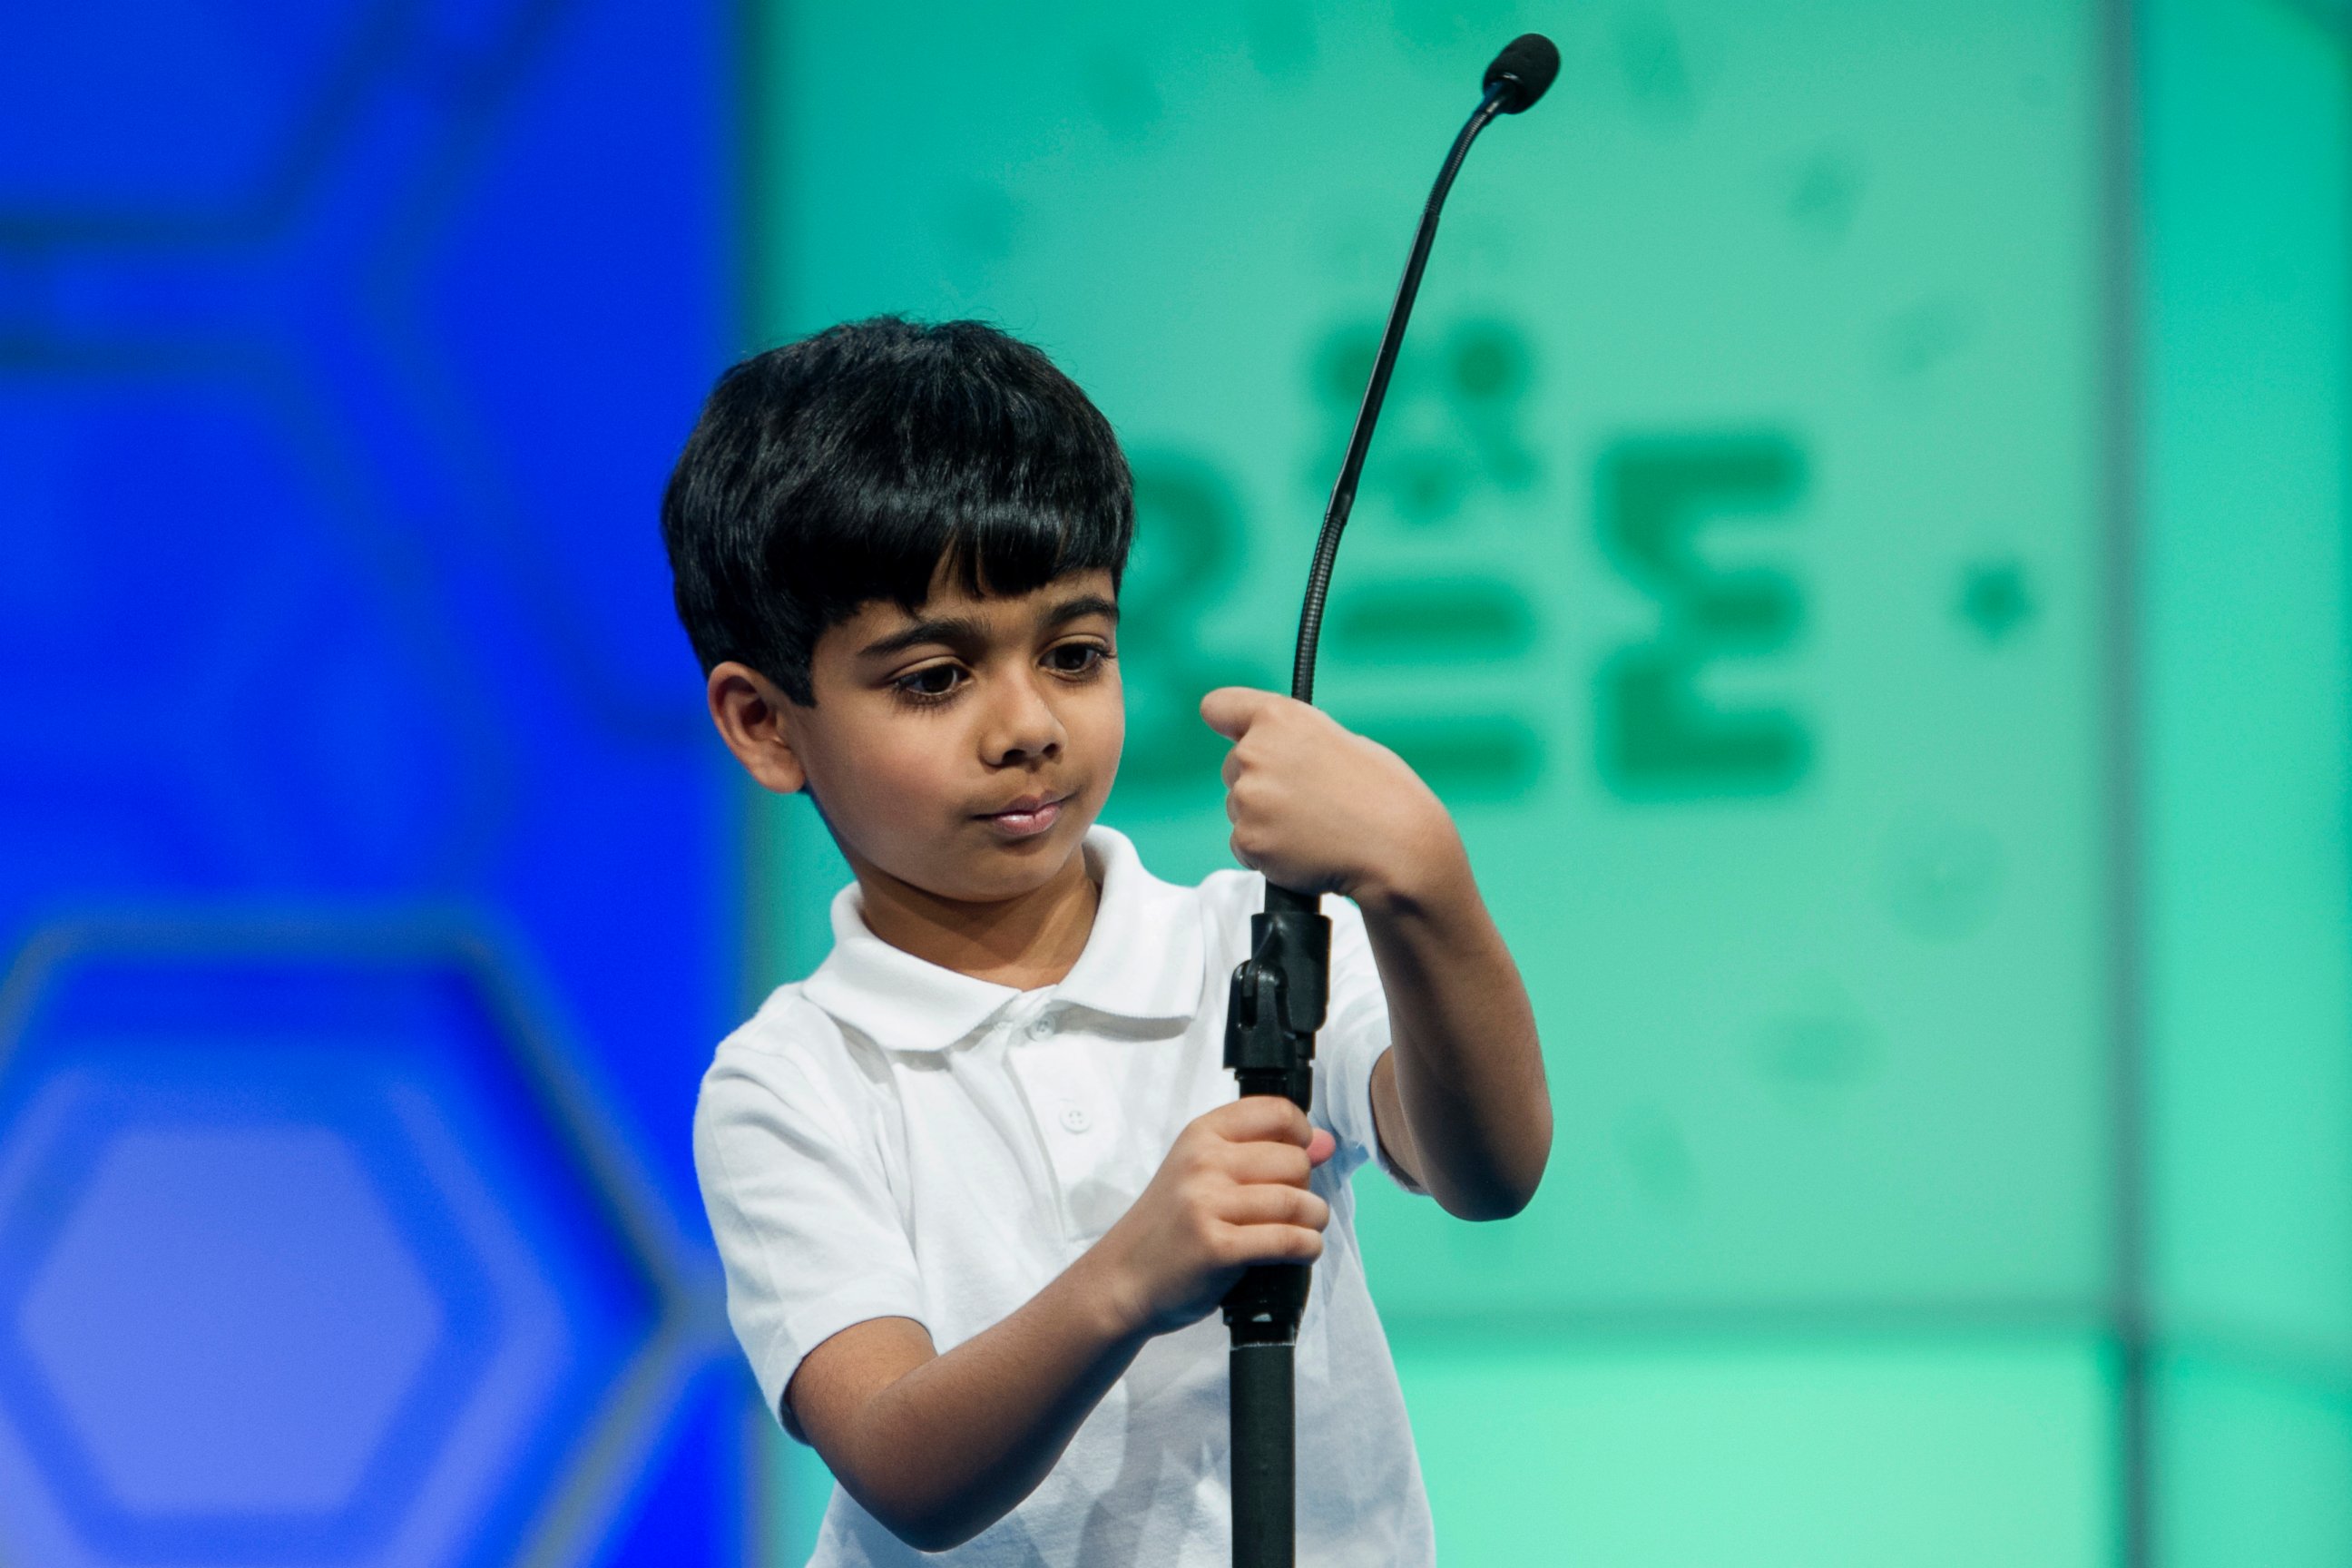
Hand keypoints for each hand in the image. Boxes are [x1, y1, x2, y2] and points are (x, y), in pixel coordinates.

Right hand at [1090, 1097, 1335, 1337]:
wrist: (1124, 1278)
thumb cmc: (1170, 1227)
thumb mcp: (1204, 1174)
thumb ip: (1263, 1153)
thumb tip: (1326, 1143)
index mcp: (1201, 1134)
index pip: (1277, 1112)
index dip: (1302, 1134)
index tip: (1300, 1156)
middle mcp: (1203, 1162)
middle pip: (1295, 1160)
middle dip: (1307, 1187)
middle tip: (1292, 1207)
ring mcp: (1208, 1204)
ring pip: (1297, 1202)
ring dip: (1314, 1221)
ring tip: (1304, 1230)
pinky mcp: (1218, 1247)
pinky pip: (1288, 1240)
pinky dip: (1307, 1248)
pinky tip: (1300, 1252)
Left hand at [1200, 687, 1466, 911]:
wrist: (1397, 851)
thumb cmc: (1385, 797)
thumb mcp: (1346, 743)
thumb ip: (1300, 742)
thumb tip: (1282, 755)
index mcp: (1281, 718)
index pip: (1220, 706)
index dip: (1227, 720)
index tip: (1231, 730)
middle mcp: (1255, 752)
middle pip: (1234, 766)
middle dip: (1260, 781)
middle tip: (1307, 799)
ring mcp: (1248, 799)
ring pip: (1239, 808)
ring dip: (1264, 818)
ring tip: (1314, 827)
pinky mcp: (1249, 840)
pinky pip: (1244, 845)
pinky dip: (1267, 851)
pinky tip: (1305, 850)